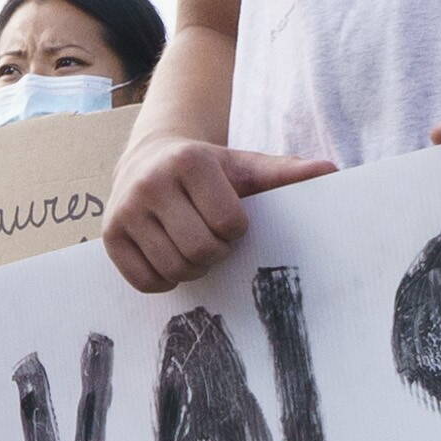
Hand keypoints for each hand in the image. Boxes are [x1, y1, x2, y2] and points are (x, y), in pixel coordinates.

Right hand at [101, 137, 334, 292]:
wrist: (150, 158)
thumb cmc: (209, 170)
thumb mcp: (246, 166)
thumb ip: (286, 172)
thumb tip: (331, 172)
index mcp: (190, 162)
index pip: (228, 224)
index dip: (236, 230)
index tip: (229, 217)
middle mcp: (150, 181)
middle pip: (200, 250)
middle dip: (215, 253)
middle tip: (212, 238)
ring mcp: (125, 209)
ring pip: (173, 269)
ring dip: (192, 267)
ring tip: (192, 245)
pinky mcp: (109, 235)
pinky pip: (145, 282)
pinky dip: (165, 279)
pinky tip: (169, 255)